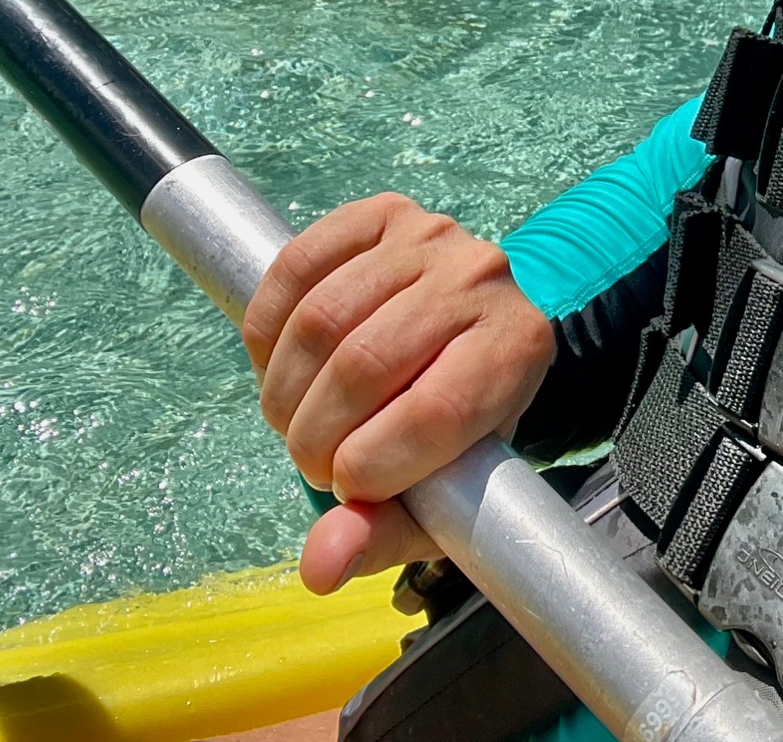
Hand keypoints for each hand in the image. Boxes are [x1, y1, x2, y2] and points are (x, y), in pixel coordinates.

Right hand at [243, 193, 555, 593]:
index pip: (435, 411)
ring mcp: (428, 236)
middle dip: (315, 434)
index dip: (372, 464)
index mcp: (516, 349)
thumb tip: (318, 567)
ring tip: (293, 420)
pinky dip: (266, 328)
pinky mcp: (379, 214)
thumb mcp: (441, 489)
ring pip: (321, 316)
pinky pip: (296, 265)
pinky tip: (277, 365)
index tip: (348, 487)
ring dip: (284, 389)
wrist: (471, 331)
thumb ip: (386, 535)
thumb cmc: (456, 423)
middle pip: (365, 362)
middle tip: (311, 461)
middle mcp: (480, 278)